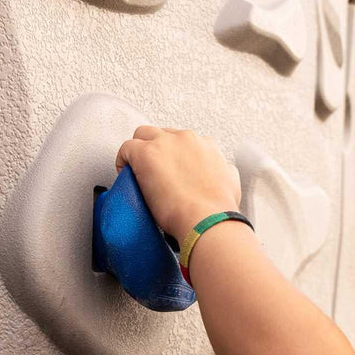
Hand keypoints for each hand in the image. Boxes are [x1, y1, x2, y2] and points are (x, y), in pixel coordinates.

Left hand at [114, 126, 240, 240]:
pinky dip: (123, 160)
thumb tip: (223, 172)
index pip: (184, 141)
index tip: (171, 170)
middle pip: (162, 134)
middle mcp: (186, 139)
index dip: (174, 156)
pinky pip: (126, 148)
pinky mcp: (145, 154)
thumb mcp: (232, 183)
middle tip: (153, 170)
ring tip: (138, 173)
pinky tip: (126, 176)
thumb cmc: (218, 209)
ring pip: (143, 135)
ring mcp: (165, 144)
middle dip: (156, 149)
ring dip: (139, 151)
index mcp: (206, 145)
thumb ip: (225, 171)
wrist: (208, 220)